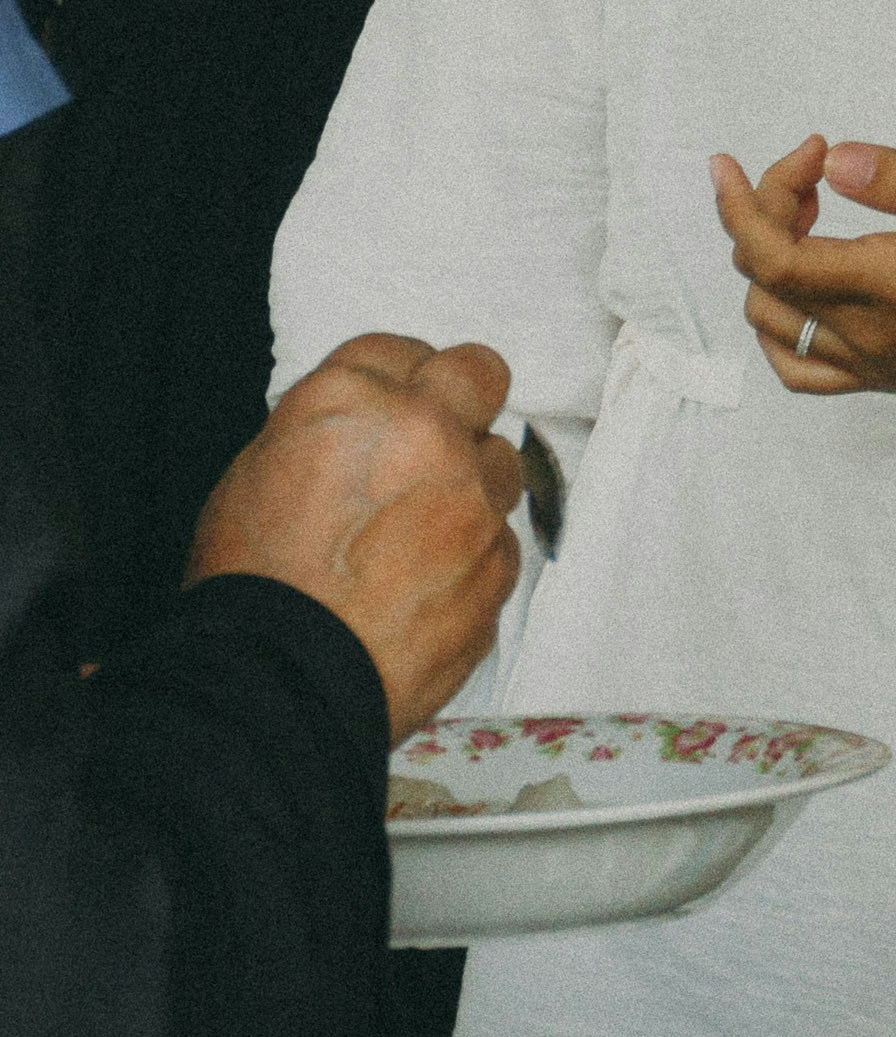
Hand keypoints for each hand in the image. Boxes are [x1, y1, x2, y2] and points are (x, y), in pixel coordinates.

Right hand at [185, 334, 524, 741]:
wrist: (279, 685)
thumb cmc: (253, 590)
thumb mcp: (258, 473)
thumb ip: (331, 432)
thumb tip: (365, 429)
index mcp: (351, 401)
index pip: (400, 351)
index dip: (398, 380)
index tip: (398, 402)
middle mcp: (425, 436)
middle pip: (479, 373)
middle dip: (462, 396)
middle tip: (440, 432)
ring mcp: (472, 501)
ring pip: (501, 462)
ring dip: (472, 484)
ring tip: (419, 533)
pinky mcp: (498, 566)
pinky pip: (500, 542)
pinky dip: (473, 556)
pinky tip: (426, 586)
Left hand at [711, 138, 895, 412]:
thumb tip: (837, 162)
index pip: (776, 257)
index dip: (743, 204)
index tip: (737, 159)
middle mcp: (876, 339)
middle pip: (765, 281)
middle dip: (765, 210)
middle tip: (818, 160)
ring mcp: (879, 366)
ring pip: (772, 323)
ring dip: (768, 260)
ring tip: (816, 208)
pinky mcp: (890, 378)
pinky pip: (801, 368)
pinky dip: (779, 323)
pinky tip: (808, 280)